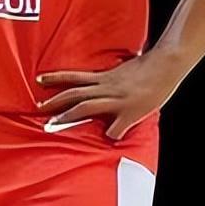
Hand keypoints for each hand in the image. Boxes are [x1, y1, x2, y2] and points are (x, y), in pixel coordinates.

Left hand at [37, 50, 185, 139]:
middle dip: (54, 101)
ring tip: (51, 125)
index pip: (74, 76)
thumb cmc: (150, 65)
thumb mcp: (126, 69)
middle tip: (37, 108)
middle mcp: (107, 87)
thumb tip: (106, 82)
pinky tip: (107, 142)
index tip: (39, 80)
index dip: (56, 78)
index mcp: (106, 76)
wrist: (166, 63)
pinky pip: (115, 129)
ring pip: (85, 107)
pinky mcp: (129, 112)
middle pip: (74, 94)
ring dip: (66, 116)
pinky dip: (109, 136)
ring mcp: (117, 99)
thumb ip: (114, 78)